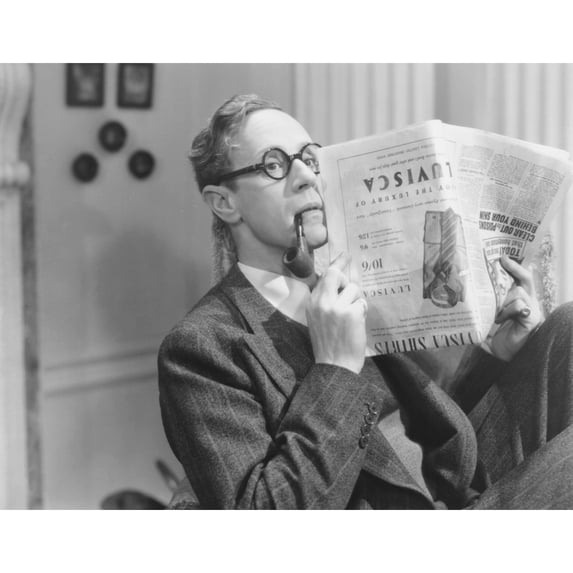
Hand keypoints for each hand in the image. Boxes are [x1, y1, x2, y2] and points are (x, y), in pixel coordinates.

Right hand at [306, 253, 366, 373]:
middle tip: (352, 265)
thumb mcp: (317, 318)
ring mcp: (337, 306)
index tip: (344, 256)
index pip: (324, 276)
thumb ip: (325, 299)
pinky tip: (356, 323)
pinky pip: (362, 302)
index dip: (336, 264)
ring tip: (352, 315)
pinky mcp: (351, 313)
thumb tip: (339, 279)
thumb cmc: (328, 342)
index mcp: (312, 302)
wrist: (334, 364)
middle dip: (346, 269)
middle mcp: (322, 301)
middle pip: (337, 274)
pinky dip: (362, 311)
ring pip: (354, 289)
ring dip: (357, 299)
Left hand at [488, 255, 542, 360]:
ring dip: (503, 298)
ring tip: (495, 313)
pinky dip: (507, 310)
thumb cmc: (503, 343)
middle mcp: (528, 302)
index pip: (520, 279)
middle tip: (501, 259)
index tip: (501, 257)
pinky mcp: (531, 318)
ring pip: (518, 292)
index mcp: (520, 301)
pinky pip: (520, 306)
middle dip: (515, 267)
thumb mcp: (489, 326)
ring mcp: (532, 309)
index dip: (514, 267)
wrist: (512, 360)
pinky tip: (499, 318)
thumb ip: (480, 317)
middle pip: (525, 278)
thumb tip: (460, 312)